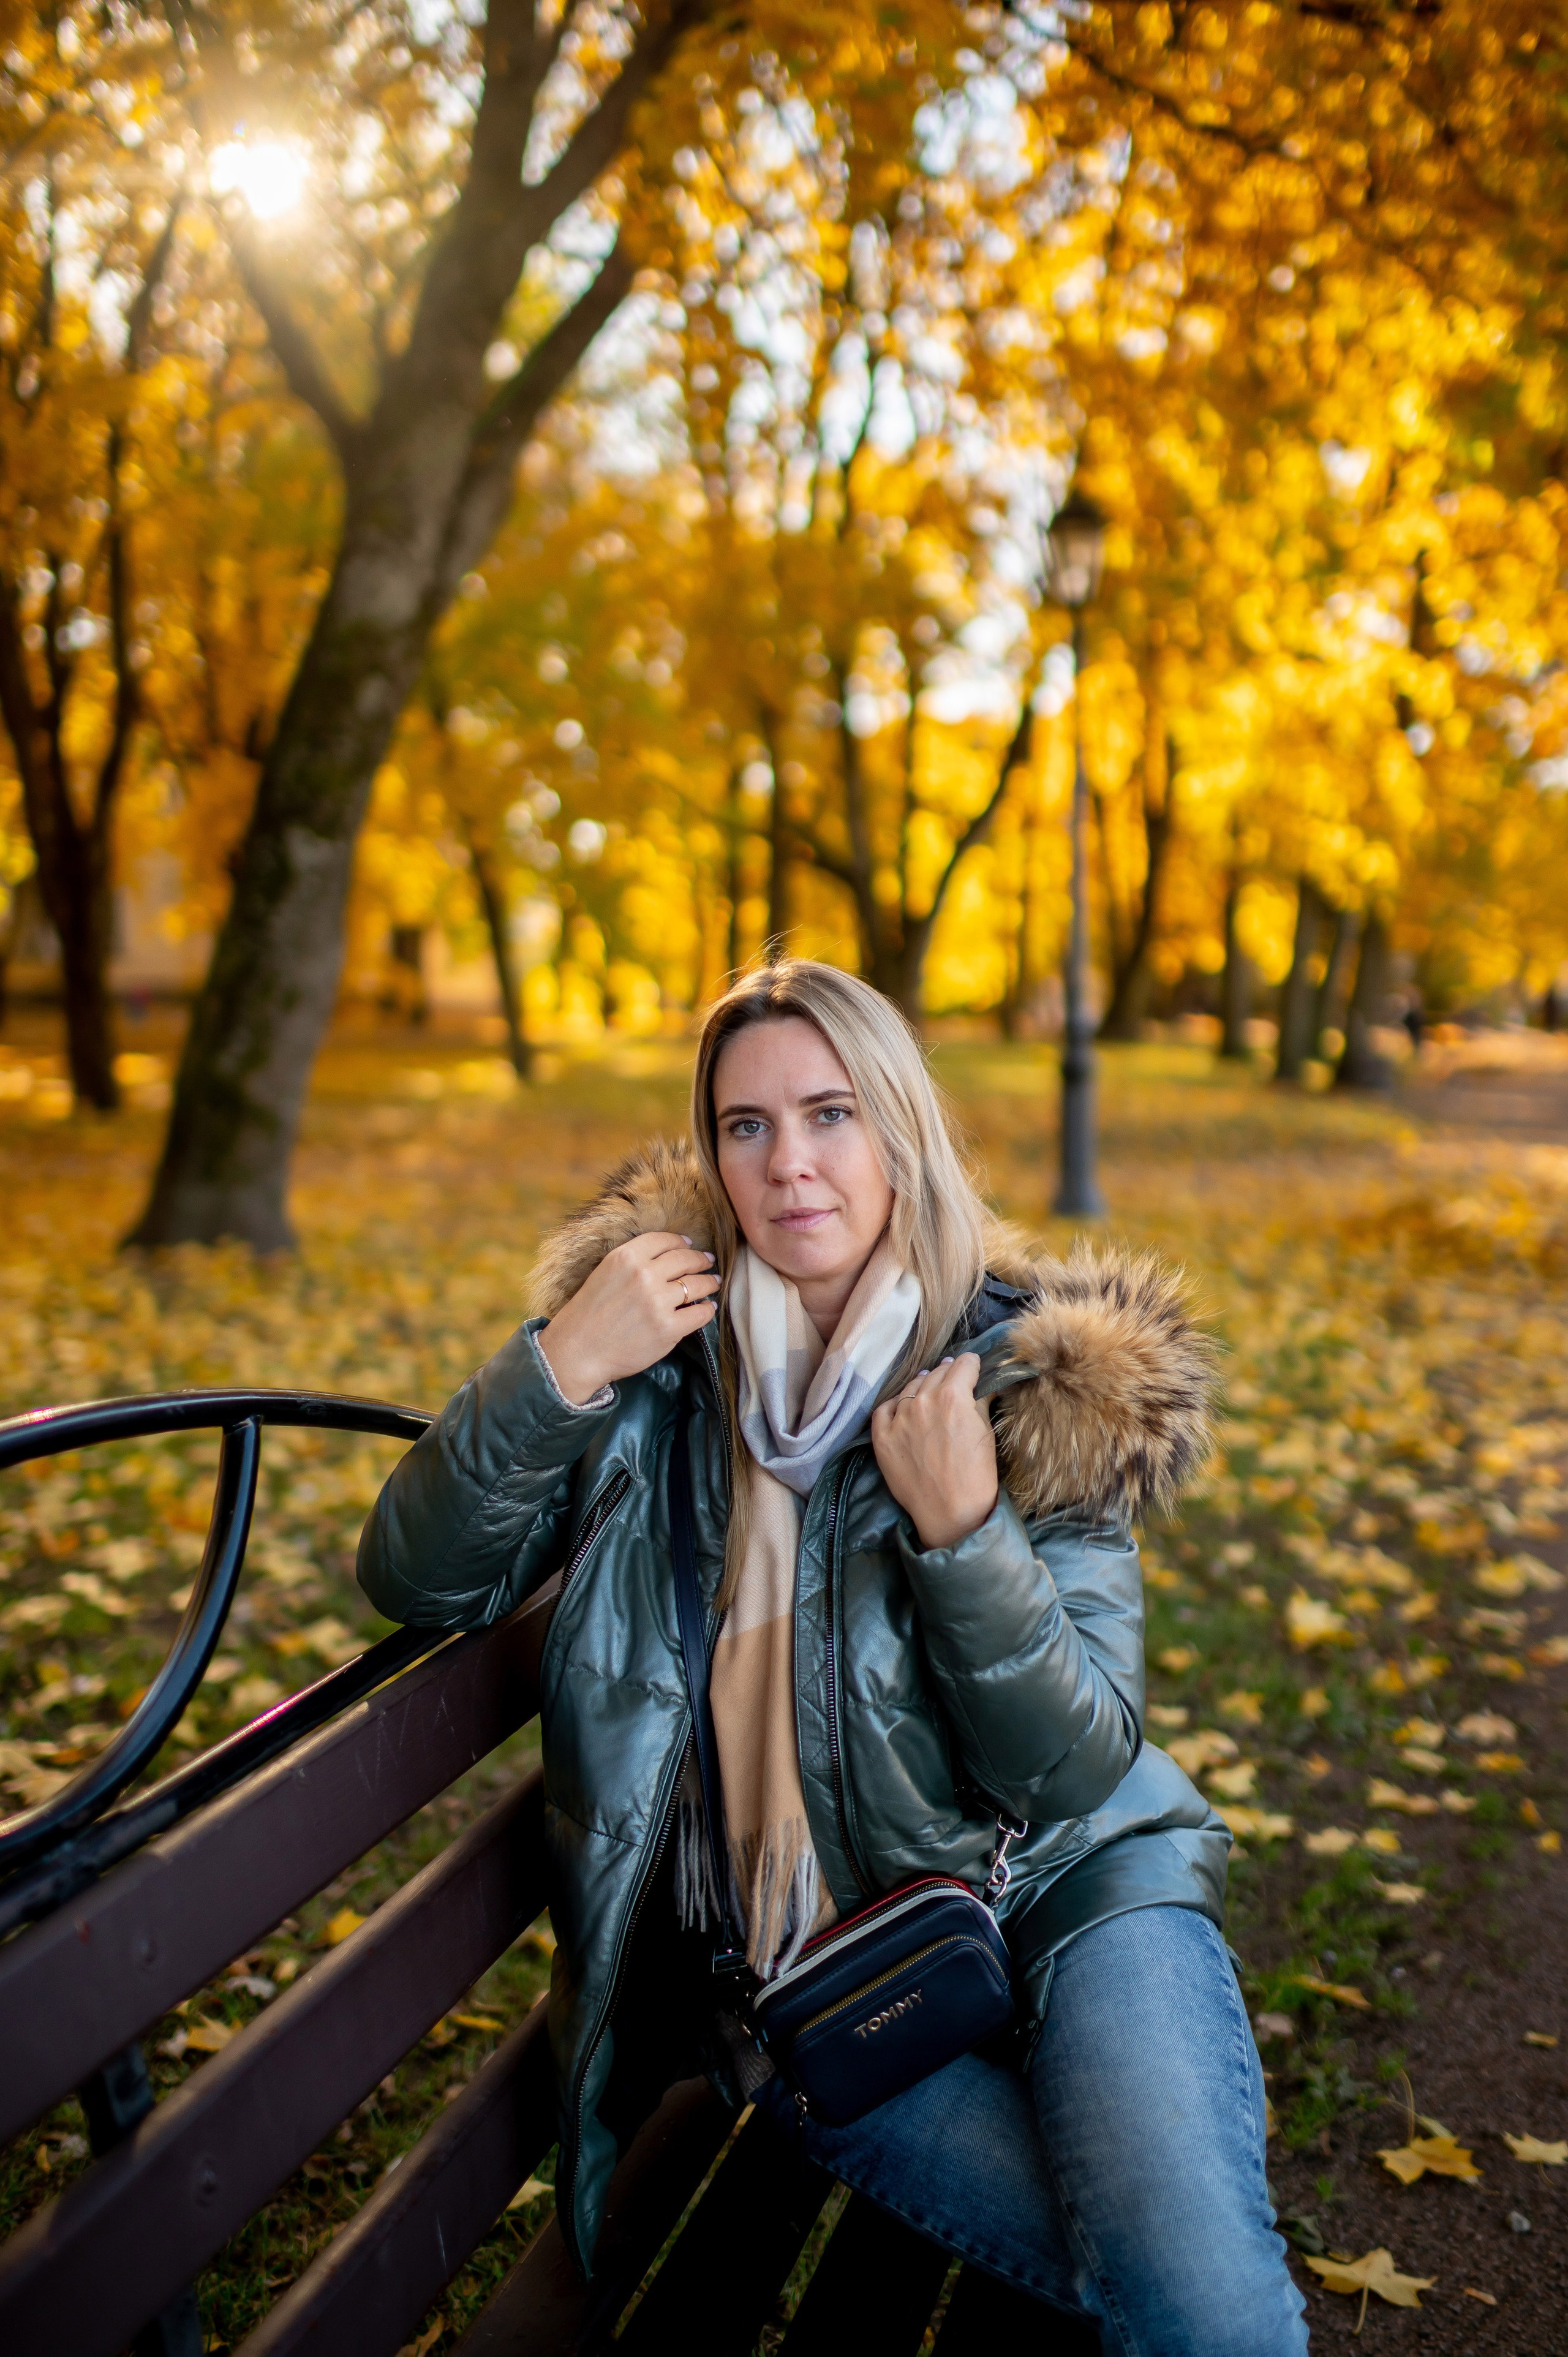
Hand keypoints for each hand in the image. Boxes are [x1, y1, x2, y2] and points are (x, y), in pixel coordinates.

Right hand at [538, 1231, 719, 1403]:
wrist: (578, 1350)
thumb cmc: (588, 1314)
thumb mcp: (605, 1273)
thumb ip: (633, 1261)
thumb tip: (667, 1254)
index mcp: (626, 1257)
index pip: (665, 1240)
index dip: (682, 1242)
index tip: (690, 1246)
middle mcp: (644, 1275)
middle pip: (686, 1259)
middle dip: (701, 1260)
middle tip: (708, 1262)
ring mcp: (658, 1302)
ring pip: (697, 1284)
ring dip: (709, 1282)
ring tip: (714, 1283)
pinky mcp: (669, 1328)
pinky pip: (700, 1313)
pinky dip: (707, 1309)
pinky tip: (708, 1308)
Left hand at [871, 1353, 997, 1551]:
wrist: (950, 1512)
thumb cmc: (976, 1476)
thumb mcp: (986, 1432)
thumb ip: (980, 1402)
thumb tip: (981, 1385)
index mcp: (953, 1396)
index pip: (964, 1365)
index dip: (972, 1366)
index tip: (973, 1368)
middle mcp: (923, 1400)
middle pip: (937, 1373)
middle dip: (949, 1375)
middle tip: (954, 1379)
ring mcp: (899, 1418)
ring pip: (911, 1387)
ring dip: (923, 1386)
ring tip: (929, 1389)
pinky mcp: (882, 1436)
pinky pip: (885, 1408)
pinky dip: (896, 1405)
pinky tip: (903, 1408)